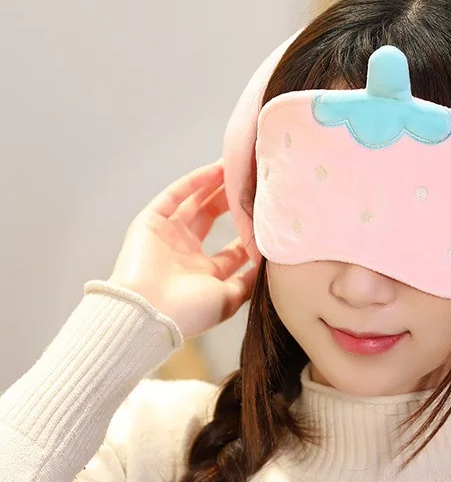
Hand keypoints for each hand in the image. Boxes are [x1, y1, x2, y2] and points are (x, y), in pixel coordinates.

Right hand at [108, 162, 257, 338]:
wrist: (149, 313)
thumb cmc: (190, 312)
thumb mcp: (229, 299)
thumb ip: (250, 282)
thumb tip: (271, 268)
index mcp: (205, 275)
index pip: (233, 249)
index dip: (250, 231)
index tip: (270, 215)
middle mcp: (186, 254)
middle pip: (214, 219)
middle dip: (233, 202)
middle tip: (253, 185)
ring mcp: (167, 237)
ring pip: (195, 203)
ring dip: (216, 186)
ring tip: (238, 167)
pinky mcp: (150, 223)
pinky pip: (175, 196)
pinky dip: (195, 182)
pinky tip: (216, 169)